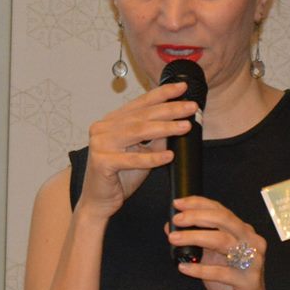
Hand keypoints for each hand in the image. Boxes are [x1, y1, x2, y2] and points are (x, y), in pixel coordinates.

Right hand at [79, 82, 197, 219]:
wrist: (98, 202)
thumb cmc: (119, 178)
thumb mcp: (141, 153)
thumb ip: (155, 138)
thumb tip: (178, 121)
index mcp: (111, 122)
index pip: (140, 103)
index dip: (162, 94)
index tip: (182, 87)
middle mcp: (102, 129)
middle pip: (141, 115)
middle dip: (169, 109)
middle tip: (191, 107)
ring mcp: (100, 144)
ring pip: (137, 132)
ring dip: (165, 128)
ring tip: (185, 126)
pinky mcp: (101, 162)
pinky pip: (131, 159)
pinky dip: (152, 158)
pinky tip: (169, 156)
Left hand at [168, 196, 276, 289]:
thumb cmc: (230, 282)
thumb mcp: (210, 258)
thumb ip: (195, 241)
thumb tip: (170, 226)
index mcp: (243, 232)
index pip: (220, 210)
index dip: (198, 204)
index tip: (177, 203)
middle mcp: (251, 242)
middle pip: (224, 219)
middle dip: (196, 216)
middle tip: (176, 220)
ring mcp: (253, 260)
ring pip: (222, 241)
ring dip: (194, 237)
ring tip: (173, 239)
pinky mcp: (249, 281)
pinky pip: (222, 272)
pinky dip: (200, 269)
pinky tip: (184, 268)